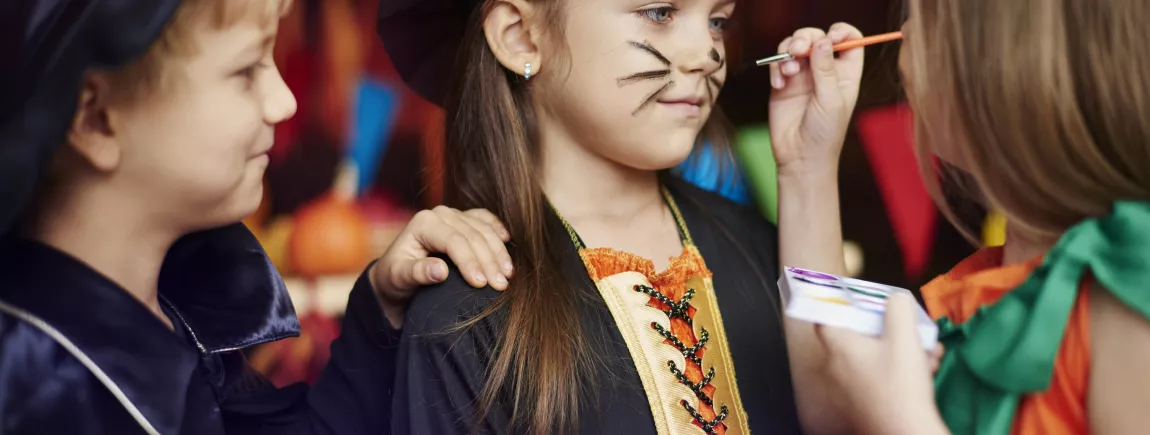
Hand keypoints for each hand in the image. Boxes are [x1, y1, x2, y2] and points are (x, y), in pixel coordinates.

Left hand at [370, 207, 512, 327]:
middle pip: (473, 235)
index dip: (470, 261)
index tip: (481, 284)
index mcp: (424, 222)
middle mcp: (440, 213)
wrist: (396, 274)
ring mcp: (454, 214)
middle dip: (489, 261)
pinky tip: (508, 242)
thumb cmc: (395, 278)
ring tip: (507, 275)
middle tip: (501, 286)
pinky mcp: (464, 219)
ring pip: (484, 230)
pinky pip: (486, 220)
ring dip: (498, 252)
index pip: (454, 241)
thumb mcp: (398, 278)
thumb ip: (417, 273)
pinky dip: (498, 231)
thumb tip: (442, 271)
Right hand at [768, 23, 864, 176]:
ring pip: (794, 46)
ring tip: (788, 69)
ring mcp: (802, 75)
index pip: (849, 40)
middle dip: (806, 37)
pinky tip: (779, 84)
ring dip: (788, 50)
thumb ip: (826, 69)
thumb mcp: (831, 100)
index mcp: (845, 73)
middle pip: (817, 37)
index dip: (841, 32)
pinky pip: (778, 62)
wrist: (800, 157)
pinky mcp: (783, 83)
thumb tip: (823, 40)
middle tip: (798, 49)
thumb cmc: (824, 133)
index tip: (831, 37)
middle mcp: (824, 70)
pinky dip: (776, 67)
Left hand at [815, 293, 948, 434]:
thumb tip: (895, 298)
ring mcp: (849, 386)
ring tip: (929, 351)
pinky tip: (927, 368)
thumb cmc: (901, 386)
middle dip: (891, 328)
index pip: (825, 316)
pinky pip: (880, 373)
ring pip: (876, 354)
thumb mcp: (904, 337)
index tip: (859, 299)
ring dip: (904, 348)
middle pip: (859, 334)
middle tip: (911, 327)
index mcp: (839, 346)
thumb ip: (898, 308)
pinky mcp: (864, 400)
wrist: (907, 433)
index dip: (841, 304)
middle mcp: (837, 366)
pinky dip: (901, 367)